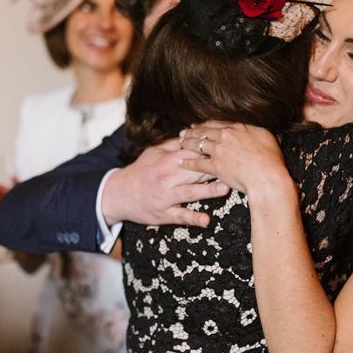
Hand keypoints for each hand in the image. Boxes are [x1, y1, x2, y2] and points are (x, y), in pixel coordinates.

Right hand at [101, 138, 229, 227]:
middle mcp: (167, 178)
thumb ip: (174, 144)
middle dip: (214, 169)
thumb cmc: (141, 171)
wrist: (118, 194)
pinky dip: (193, 218)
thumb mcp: (154, 152)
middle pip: (195, 171)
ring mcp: (166, 197)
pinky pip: (180, 217)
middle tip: (234, 168)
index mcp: (167, 160)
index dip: (210, 151)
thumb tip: (194, 132)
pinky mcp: (164, 214)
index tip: (228, 149)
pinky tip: (206, 220)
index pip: (193, 153)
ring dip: (208, 191)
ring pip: (190, 192)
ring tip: (225, 189)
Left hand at [180, 121, 292, 195]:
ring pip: (198, 144)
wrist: (267, 176)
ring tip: (180, 143)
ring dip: (187, 143)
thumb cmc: (271, 158)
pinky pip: (198, 163)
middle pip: (204, 131)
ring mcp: (219, 151)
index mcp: (237, 128)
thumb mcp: (265, 136)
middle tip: (184, 131)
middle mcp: (225, 136)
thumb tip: (251, 128)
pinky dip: (188, 163)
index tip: (199, 124)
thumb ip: (254, 130)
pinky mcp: (216, 167)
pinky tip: (182, 162)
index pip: (217, 122)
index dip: (206, 123)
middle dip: (192, 131)